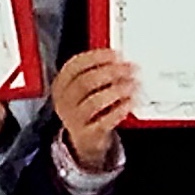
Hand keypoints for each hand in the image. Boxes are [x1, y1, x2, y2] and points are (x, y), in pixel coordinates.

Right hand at [50, 49, 137, 171]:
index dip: (96, 57)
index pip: (74, 65)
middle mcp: (65, 101)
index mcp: (61, 84)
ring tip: (133, 85)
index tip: (116, 54)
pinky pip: (104, 121)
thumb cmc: (87, 107)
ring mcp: (74, 119)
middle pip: (86, 82)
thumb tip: (120, 60)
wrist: (84, 140)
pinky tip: (130, 102)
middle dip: (111, 72)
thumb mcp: (84, 89)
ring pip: (95, 101)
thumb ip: (97, 72)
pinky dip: (119, 110)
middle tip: (130, 68)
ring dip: (117, 90)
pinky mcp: (88, 135)